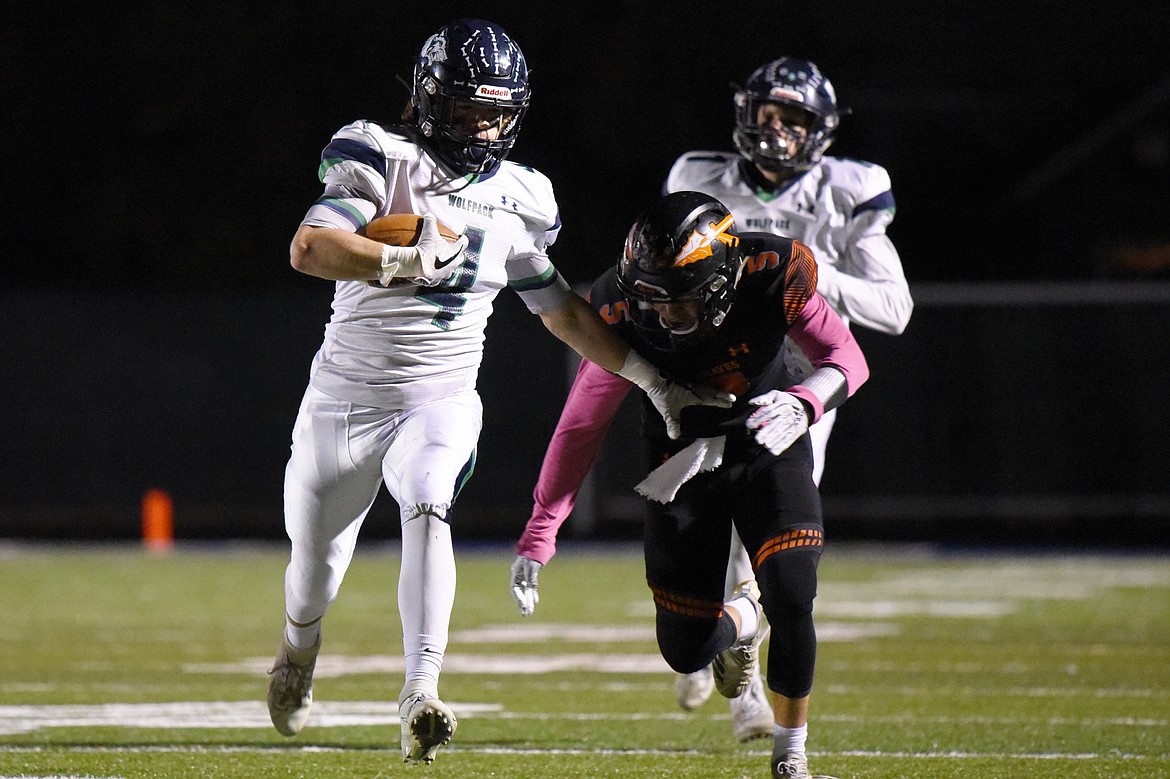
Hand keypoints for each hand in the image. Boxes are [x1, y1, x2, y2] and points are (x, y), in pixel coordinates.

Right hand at [411, 213, 468, 284]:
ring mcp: (446, 273)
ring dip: (447, 264)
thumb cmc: (426, 248)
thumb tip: (429, 215)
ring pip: (450, 269)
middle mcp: (453, 264)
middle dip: (457, 254)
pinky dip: (435, 272)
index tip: (461, 236)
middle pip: (460, 258)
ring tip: (441, 261)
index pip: (464, 243)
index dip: (463, 238)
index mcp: (455, 251)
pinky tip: (430, 269)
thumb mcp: (428, 232)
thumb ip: (430, 222)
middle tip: (452, 249)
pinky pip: (439, 276)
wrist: (417, 267)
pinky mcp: (437, 280)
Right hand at [510, 555, 542, 616]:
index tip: (523, 606)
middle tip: (525, 614)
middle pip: (520, 593)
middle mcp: (519, 577)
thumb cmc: (532, 555)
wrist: (536, 546)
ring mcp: (524, 577)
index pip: (515, 589)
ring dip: (528, 602)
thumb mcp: (531, 565)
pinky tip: (535, 602)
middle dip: (522, 604)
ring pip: (525, 592)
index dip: (518, 598)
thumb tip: (533, 587)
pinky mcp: (530, 577)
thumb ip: (531, 577)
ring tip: (529, 612)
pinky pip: (531, 588)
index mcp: (516, 574)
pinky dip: (533, 595)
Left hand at [616, 351, 733, 439]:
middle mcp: (695, 389)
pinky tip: (705, 388)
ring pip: (707, 387)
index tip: (731, 403)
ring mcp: (690, 384)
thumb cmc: (663, 396)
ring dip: (716, 390)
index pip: (711, 400)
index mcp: (694, 397)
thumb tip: (674, 436)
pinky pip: (700, 384)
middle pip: (712, 391)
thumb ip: (672, 423)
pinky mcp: (684, 381)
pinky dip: (706, 387)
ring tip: (722, 393)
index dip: (721, 401)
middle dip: (722, 395)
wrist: (654, 380)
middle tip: (732, 397)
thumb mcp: (667, 412)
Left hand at [745, 390, 807, 454]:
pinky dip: (782, 445)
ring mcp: (794, 422)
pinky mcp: (798, 430)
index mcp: (782, 404)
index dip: (758, 418)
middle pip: (776, 423)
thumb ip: (763, 398)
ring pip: (783, 432)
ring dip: (774, 440)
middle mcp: (788, 413)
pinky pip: (790, 438)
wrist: (805, 405)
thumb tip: (751, 402)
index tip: (749, 425)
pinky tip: (774, 451)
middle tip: (758, 439)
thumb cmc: (786, 401)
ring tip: (766, 445)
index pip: (769, 411)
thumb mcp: (776, 395)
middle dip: (767, 432)